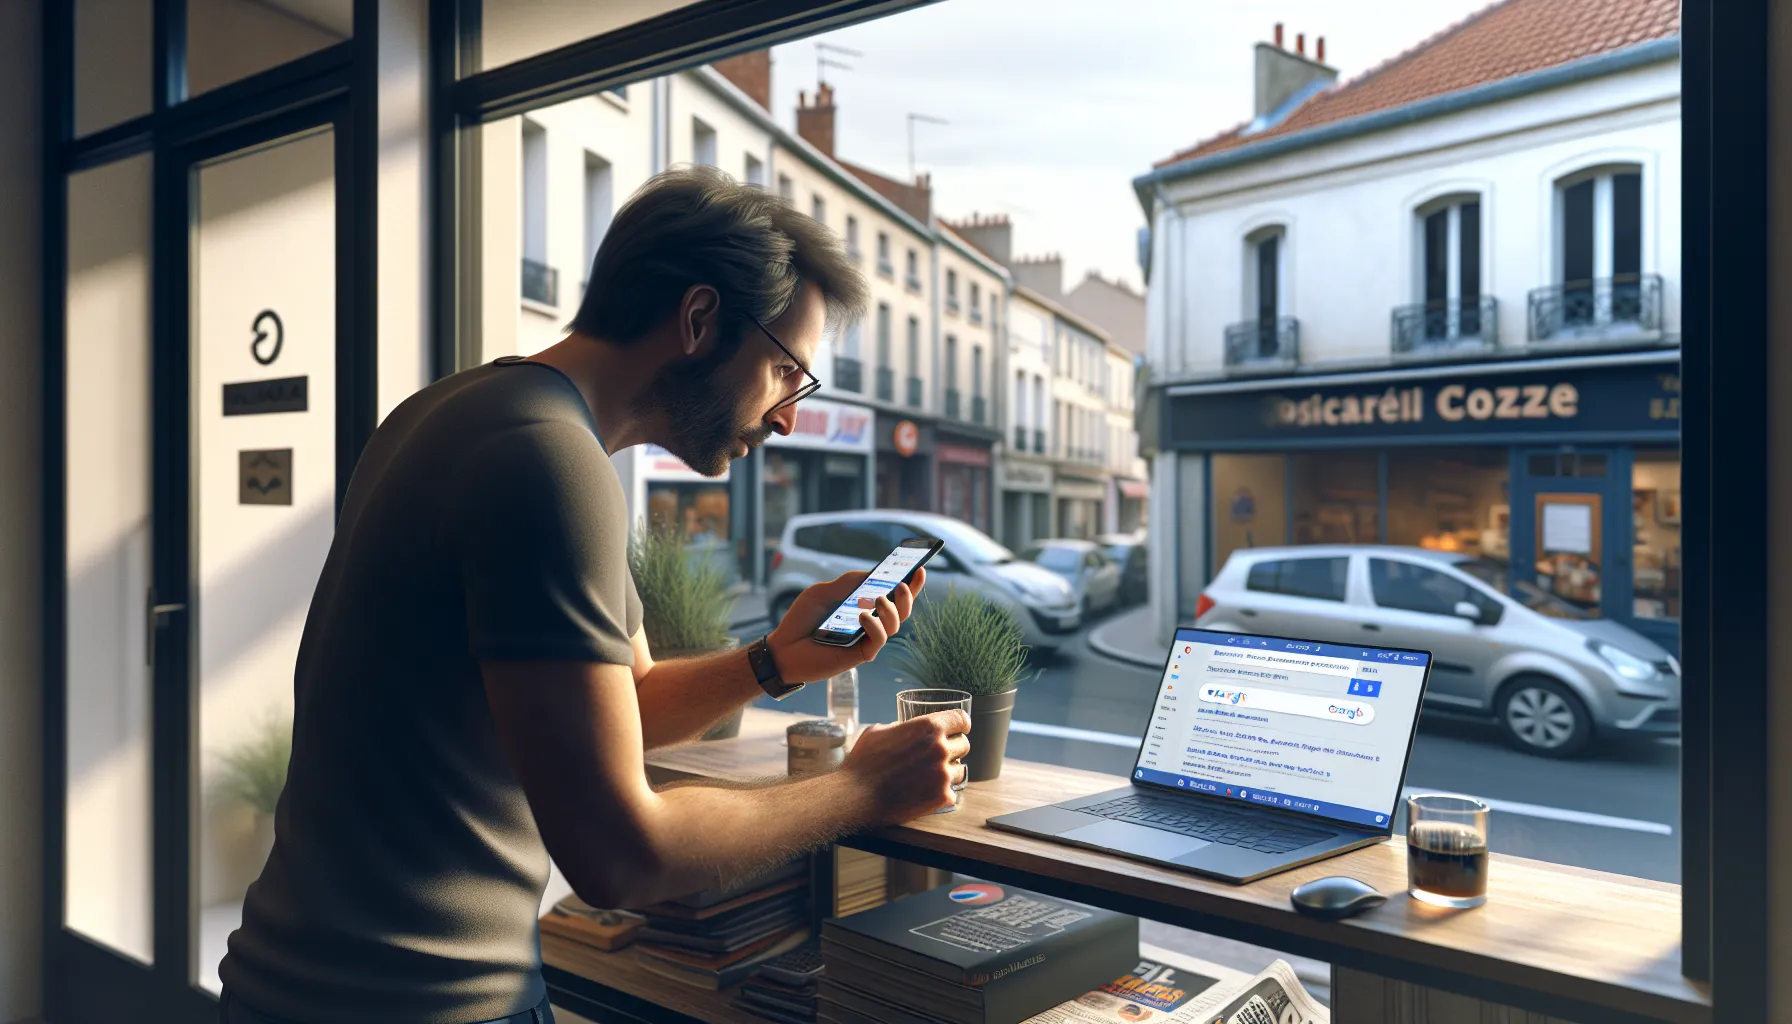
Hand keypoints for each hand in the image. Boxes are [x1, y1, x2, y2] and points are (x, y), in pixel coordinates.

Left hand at [766, 568, 926, 683]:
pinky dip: (876, 626)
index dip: (910, 584)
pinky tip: (863, 616)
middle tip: (903, 585)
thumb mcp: (823, 592)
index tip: (920, 568)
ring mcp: (866, 640)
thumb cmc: (802, 620)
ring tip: (878, 600)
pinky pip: (878, 641)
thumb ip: (848, 583)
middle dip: (908, 597)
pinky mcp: (860, 655)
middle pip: (901, 611)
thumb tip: (874, 575)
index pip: (892, 596)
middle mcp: (869, 624)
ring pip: (894, 626)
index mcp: (863, 606)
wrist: (782, 647)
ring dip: (891, 609)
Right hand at [841, 710, 970, 821]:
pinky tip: (926, 794)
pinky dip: (942, 794)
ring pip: (960, 770)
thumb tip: (903, 729)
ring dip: (948, 772)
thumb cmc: (863, 762)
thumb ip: (898, 727)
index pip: (961, 719)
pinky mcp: (941, 797)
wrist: (856, 796)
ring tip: (929, 777)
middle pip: (964, 745)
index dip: (960, 724)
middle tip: (937, 757)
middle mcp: (940, 748)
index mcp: (928, 727)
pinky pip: (952, 793)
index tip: (957, 730)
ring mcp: (943, 774)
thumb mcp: (878, 732)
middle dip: (953, 749)